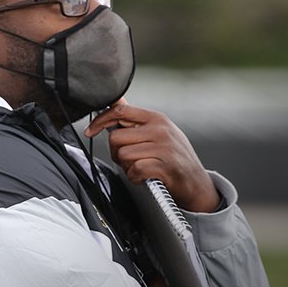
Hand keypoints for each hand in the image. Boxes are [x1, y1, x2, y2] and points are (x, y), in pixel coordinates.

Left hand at [84, 99, 220, 212]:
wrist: (197, 183)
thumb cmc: (174, 158)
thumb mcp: (160, 133)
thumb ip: (137, 121)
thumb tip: (116, 103)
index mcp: (157, 118)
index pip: (120, 111)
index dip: (101, 120)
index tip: (90, 131)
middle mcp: (160, 129)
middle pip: (116, 138)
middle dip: (116, 152)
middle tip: (127, 159)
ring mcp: (164, 147)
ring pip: (123, 155)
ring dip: (126, 167)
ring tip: (139, 168)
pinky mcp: (165, 166)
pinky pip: (134, 170)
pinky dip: (134, 177)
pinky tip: (144, 177)